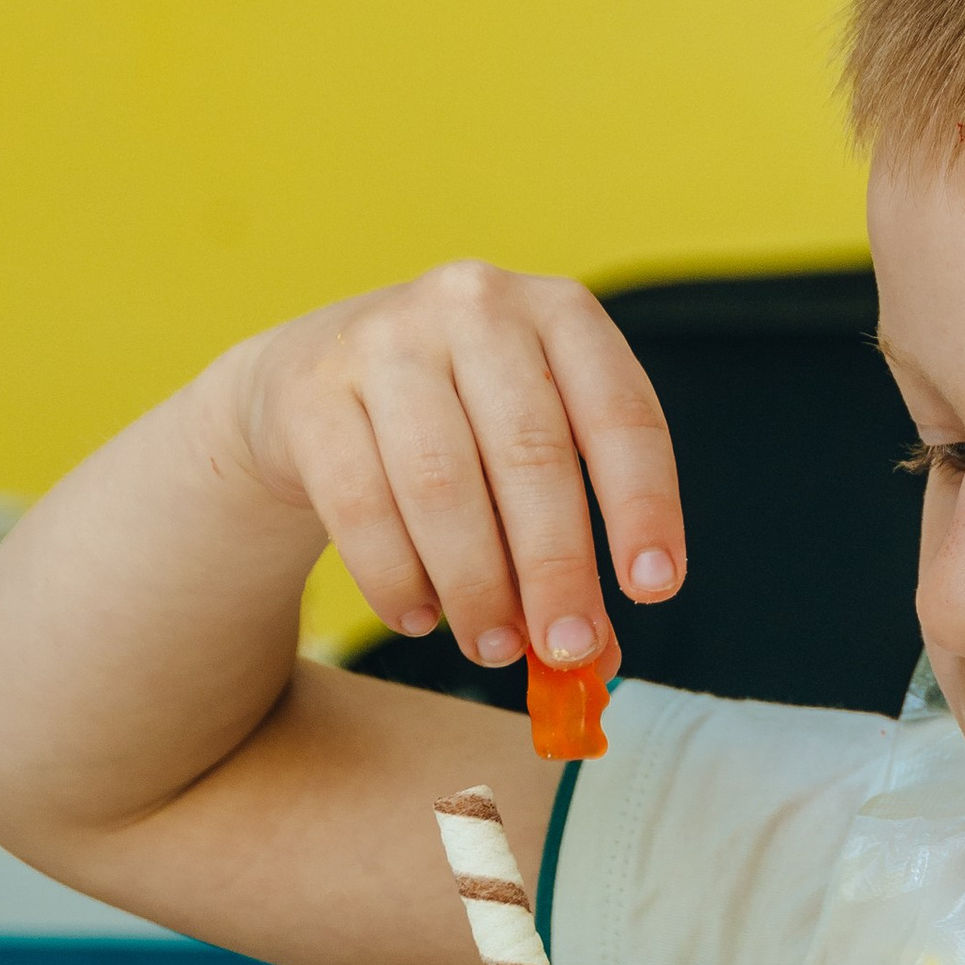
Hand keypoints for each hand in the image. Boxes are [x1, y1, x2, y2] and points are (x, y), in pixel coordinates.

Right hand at [227, 266, 684, 672]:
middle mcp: (475, 307)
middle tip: (567, 650)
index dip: (643, 505)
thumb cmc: (458, 422)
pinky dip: (396, 579)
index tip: (655, 589)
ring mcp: (385, 340)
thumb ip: (573, 541)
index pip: (621, 414)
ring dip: (475, 587)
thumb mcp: (528, 451)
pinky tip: (419, 617)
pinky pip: (360, 506)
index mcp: (560, 312)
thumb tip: (596, 657)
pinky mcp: (310, 393)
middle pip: (531, 456)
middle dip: (556, 570)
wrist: (315, 379)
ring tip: (494, 647)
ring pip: (442, 486)